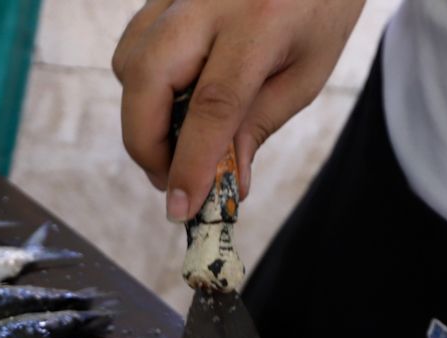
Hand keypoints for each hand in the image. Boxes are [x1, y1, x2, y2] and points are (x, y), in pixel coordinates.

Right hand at [112, 0, 365, 219]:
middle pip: (147, 80)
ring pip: (129, 64)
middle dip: (147, 144)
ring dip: (141, 117)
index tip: (181, 207)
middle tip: (170, 179)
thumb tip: (224, 185)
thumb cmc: (318, 8)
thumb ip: (258, 126)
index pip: (213, 104)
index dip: (191, 163)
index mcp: (260, 22)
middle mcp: (207, 0)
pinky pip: (132, 45)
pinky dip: (141, 86)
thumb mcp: (305, 75)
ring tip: (176, 140)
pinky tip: (171, 100)